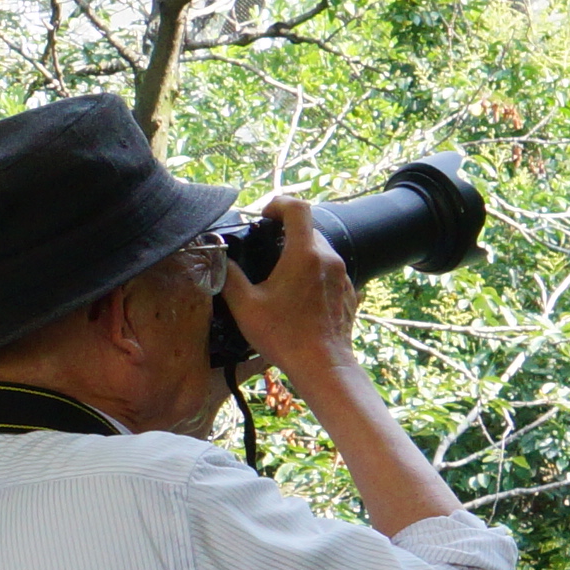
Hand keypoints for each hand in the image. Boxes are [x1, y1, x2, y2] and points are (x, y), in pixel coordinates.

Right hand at [214, 194, 359, 388]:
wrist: (323, 366)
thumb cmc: (284, 336)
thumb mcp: (245, 306)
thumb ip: (229, 276)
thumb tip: (220, 259)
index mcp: (303, 254)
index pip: (298, 207)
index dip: (279, 203)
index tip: (265, 216)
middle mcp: (328, 258)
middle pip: (308, 229)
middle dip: (286, 234)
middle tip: (266, 252)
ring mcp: (342, 276)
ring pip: (320, 250)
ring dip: (300, 255)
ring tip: (281, 278)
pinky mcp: (349, 292)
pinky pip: (329, 272)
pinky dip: (313, 274)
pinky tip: (298, 298)